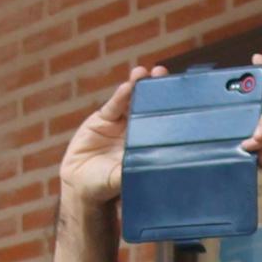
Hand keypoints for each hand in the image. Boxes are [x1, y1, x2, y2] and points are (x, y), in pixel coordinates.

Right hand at [54, 67, 165, 210]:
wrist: (82, 188)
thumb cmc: (108, 186)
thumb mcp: (124, 178)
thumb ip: (135, 169)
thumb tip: (158, 165)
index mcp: (150, 141)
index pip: (163, 118)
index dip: (170, 104)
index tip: (179, 91)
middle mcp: (138, 129)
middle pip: (149, 103)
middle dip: (156, 87)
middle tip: (162, 74)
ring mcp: (120, 123)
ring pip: (131, 99)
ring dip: (137, 85)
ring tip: (141, 74)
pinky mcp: (102, 120)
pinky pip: (113, 106)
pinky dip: (119, 96)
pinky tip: (126, 87)